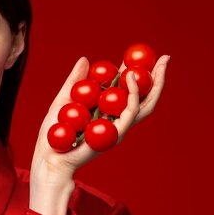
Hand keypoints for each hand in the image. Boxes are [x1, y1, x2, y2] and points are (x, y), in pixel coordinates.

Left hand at [28, 55, 169, 214]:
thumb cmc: (53, 133)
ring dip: (154, 84)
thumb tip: (85, 59)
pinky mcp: (116, 134)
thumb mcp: (62, 100)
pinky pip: (130, 112)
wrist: (48, 158)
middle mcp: (116, 120)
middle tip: (165, 57)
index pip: (129, 90)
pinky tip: (130, 78)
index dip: (140, 74)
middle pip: (144, 98)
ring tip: (156, 64)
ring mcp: (118, 128)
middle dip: (157, 78)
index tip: (146, 56)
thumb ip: (74, 81)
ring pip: (144, 105)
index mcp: (106, 111)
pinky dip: (134, 94)